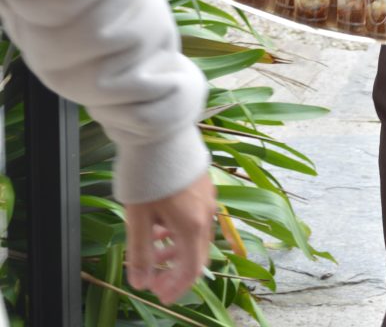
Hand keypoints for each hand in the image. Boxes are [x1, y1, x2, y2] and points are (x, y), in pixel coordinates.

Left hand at [125, 170, 215, 305]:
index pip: (192, 269)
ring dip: (176, 249)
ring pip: (196, 234)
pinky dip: (180, 229)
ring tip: (154, 252)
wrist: (160, 131)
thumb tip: (141, 283)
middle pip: (196, 253)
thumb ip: (141, 253)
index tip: (160, 295)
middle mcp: (206, 212)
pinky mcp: (202, 183)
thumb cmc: (148, 174)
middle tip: (154, 279)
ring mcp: (206, 196)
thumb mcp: (138, 217)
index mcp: (192, 225)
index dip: (177, 287)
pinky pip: (196, 216)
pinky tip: (161, 225)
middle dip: (175, 271)